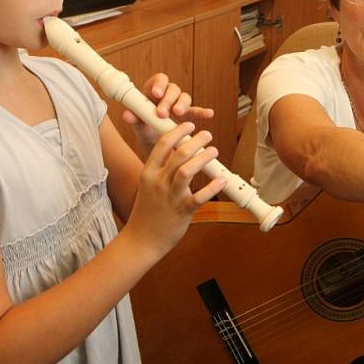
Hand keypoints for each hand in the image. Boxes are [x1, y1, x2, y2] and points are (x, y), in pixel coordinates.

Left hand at [122, 73, 213, 150]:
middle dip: (168, 99)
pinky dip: (203, 112)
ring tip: (178, 112)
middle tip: (162, 112)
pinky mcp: (189, 115)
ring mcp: (180, 104)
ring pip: (185, 97)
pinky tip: (209, 114)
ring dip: (182, 104)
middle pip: (172, 89)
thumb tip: (127, 115)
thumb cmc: (145, 129)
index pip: (159, 80)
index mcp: (154, 91)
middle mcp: (168, 95)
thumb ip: (134, 119)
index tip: (156, 94)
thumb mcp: (139, 125)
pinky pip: (196, 111)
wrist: (155, 143)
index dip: (159, 84)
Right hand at [124, 122, 226, 257]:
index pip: (162, 144)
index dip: (177, 131)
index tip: (189, 124)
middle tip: (207, 135)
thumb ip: (160, 169)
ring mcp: (170, 197)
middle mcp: (158, 182)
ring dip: (203, 158)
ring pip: (187, 171)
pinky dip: (212, 188)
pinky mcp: (182, 211)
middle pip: (178, 153)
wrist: (141, 239)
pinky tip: (221, 180)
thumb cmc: (147, 211)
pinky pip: (199, 197)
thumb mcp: (148, 185)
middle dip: (195, 140)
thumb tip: (176, 151)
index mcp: (149, 173)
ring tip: (214, 151)